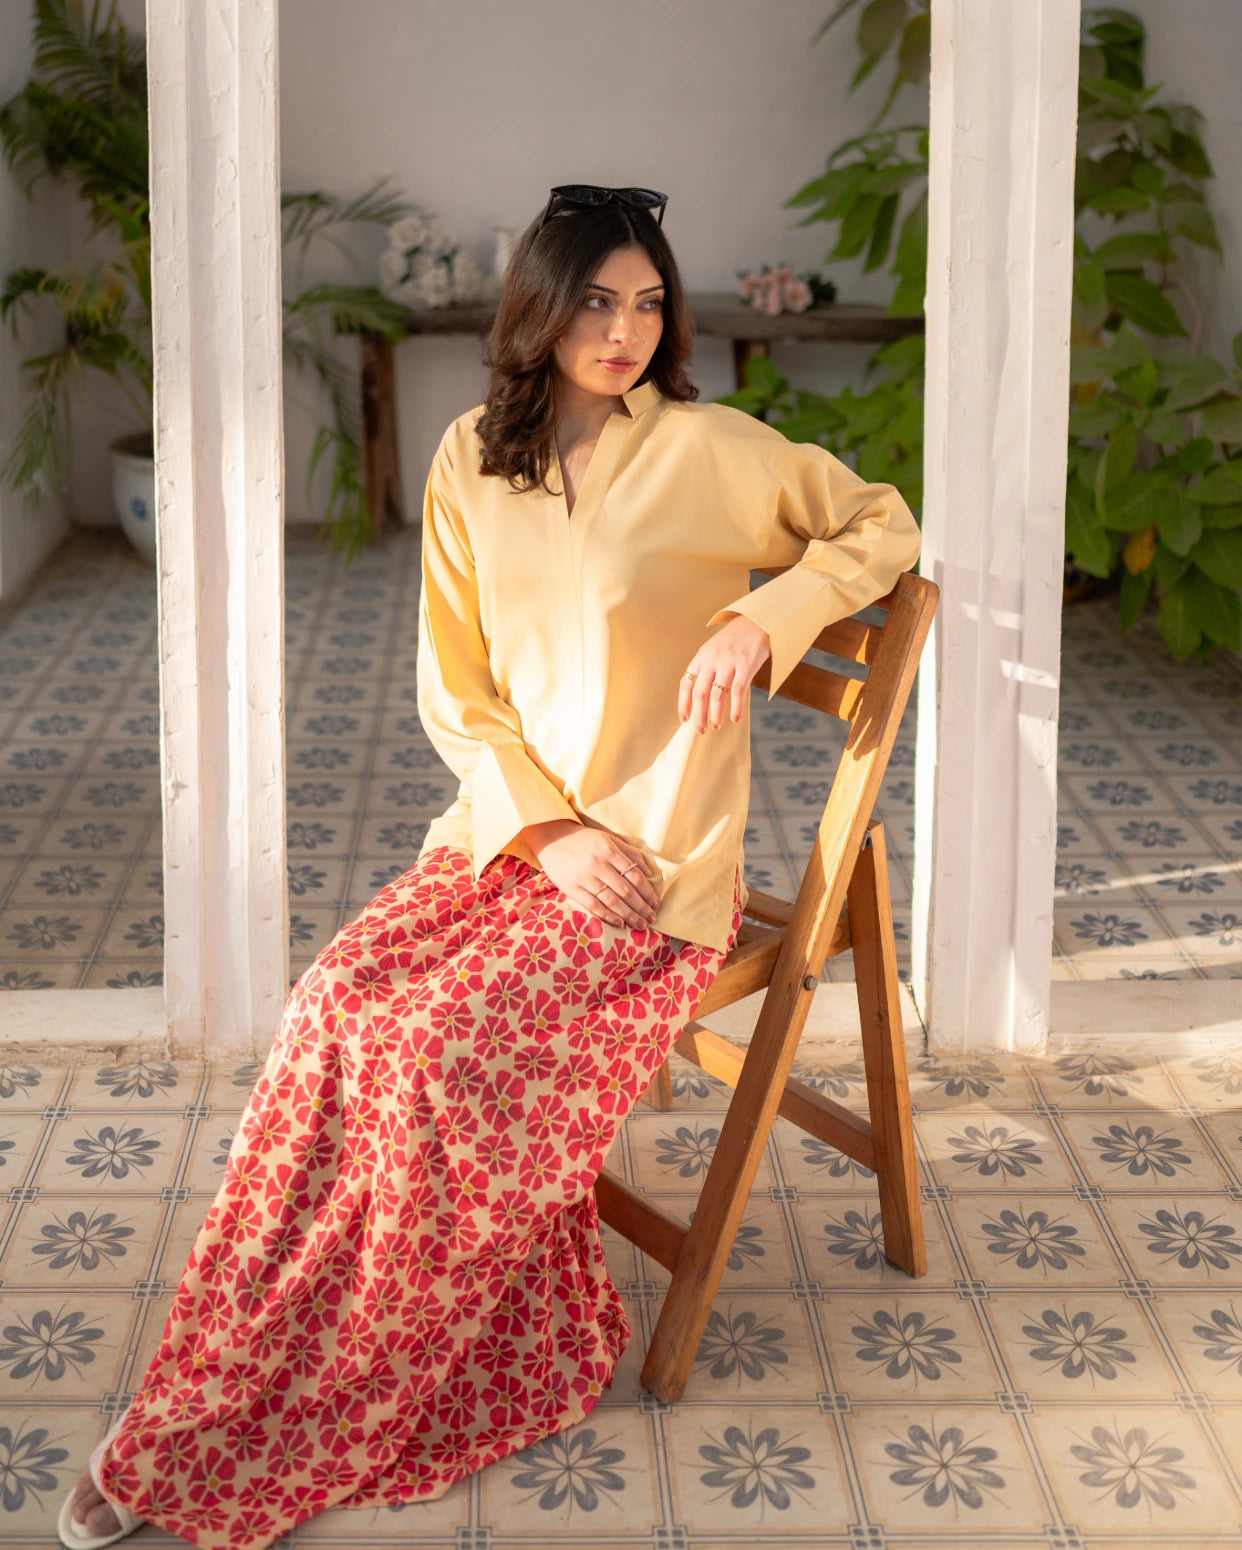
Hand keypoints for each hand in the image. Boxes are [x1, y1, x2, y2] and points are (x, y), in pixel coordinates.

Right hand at [521, 819, 661, 928]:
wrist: (552, 838)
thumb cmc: (584, 840)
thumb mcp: (609, 839)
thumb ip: (630, 853)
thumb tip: (649, 872)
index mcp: (609, 850)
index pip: (635, 875)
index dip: (648, 892)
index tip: (655, 903)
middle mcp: (598, 864)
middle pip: (626, 891)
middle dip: (642, 907)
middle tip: (651, 918)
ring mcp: (584, 877)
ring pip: (612, 901)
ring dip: (629, 915)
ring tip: (640, 924)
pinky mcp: (572, 888)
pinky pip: (593, 905)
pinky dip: (608, 916)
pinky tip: (619, 923)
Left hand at [679, 615, 770, 731]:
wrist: (758, 620)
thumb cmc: (736, 640)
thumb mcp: (715, 650)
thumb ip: (707, 669)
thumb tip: (701, 699)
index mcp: (702, 656)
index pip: (686, 682)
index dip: (683, 703)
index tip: (684, 719)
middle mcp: (712, 659)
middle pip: (699, 692)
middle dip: (698, 715)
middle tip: (700, 730)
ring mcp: (729, 662)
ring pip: (717, 695)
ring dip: (715, 714)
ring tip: (716, 726)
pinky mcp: (746, 665)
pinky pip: (738, 691)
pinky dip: (736, 707)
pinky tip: (735, 718)